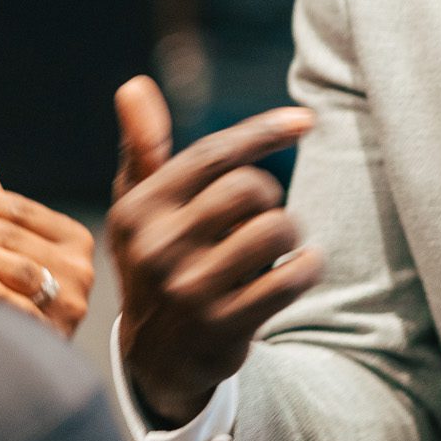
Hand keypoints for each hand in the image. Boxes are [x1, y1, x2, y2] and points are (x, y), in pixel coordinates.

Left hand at [0, 145, 95, 338]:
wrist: (50, 360)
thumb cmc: (28, 290)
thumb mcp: (18, 243)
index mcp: (72, 238)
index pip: (17, 208)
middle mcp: (78, 268)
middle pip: (13, 235)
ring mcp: (69, 302)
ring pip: (18, 267)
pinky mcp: (55, 335)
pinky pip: (23, 310)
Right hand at [106, 75, 320, 428]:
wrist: (156, 356)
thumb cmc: (156, 257)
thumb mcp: (138, 205)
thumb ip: (142, 145)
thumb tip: (134, 84)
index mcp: (140, 210)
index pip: (213, 154)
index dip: (263, 131)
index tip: (306, 120)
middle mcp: (159, 248)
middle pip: (249, 188)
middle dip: (268, 196)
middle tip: (258, 214)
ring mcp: (191, 290)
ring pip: (275, 228)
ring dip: (290, 232)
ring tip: (274, 245)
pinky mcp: (224, 327)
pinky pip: (291, 277)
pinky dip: (306, 267)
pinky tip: (294, 270)